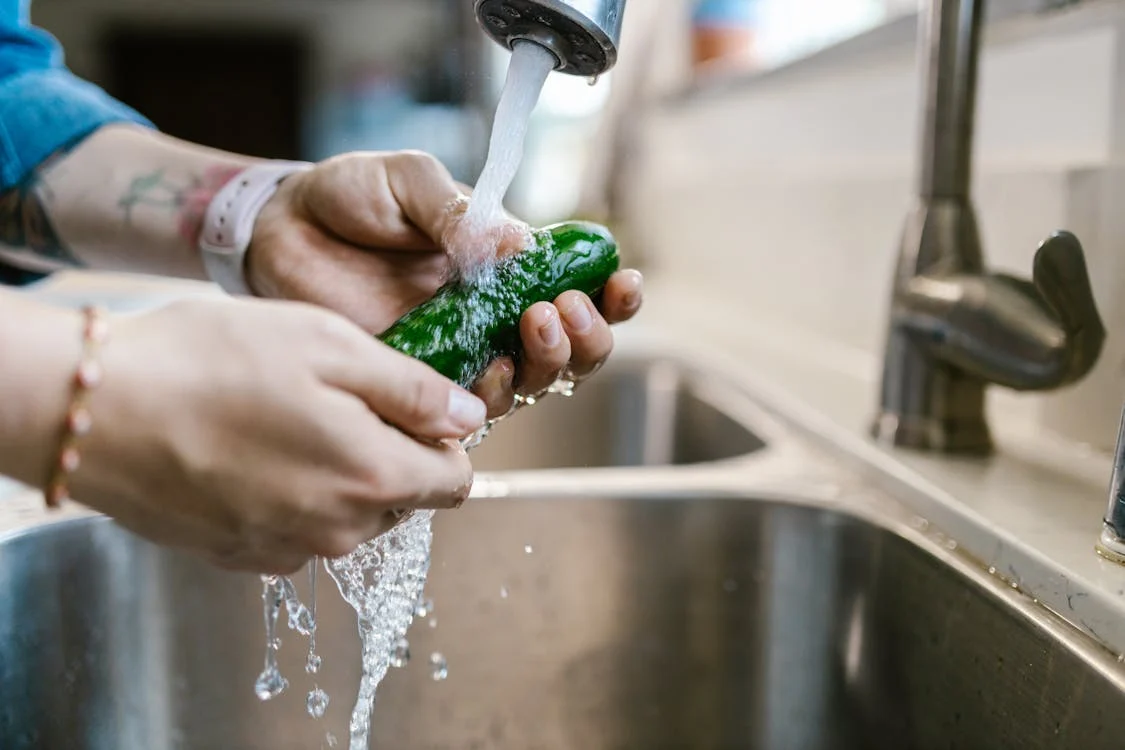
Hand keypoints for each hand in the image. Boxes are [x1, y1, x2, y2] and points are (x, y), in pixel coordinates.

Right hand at [69, 297, 483, 573]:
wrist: (95, 410)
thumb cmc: (212, 362)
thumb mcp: (330, 346)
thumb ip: (412, 390)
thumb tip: (468, 417)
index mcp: (373, 478)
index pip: (456, 481)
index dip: (441, 438)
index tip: (407, 404)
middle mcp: (338, 531)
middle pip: (402, 498)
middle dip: (388, 453)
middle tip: (333, 398)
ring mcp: (286, 551)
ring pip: (349, 515)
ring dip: (337, 473)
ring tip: (282, 419)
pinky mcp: (240, 556)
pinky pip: (296, 529)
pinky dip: (290, 495)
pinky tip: (248, 451)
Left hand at [245, 150, 643, 416]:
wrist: (279, 228)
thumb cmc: (349, 197)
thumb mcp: (408, 181)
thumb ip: (459, 212)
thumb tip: (521, 246)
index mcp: (503, 265)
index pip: (576, 287)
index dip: (610, 294)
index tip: (622, 282)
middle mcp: (491, 314)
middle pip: (568, 349)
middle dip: (586, 336)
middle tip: (565, 308)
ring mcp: (458, 351)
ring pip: (530, 382)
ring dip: (549, 363)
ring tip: (536, 324)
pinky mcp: (418, 380)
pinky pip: (469, 406)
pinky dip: (493, 394)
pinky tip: (492, 368)